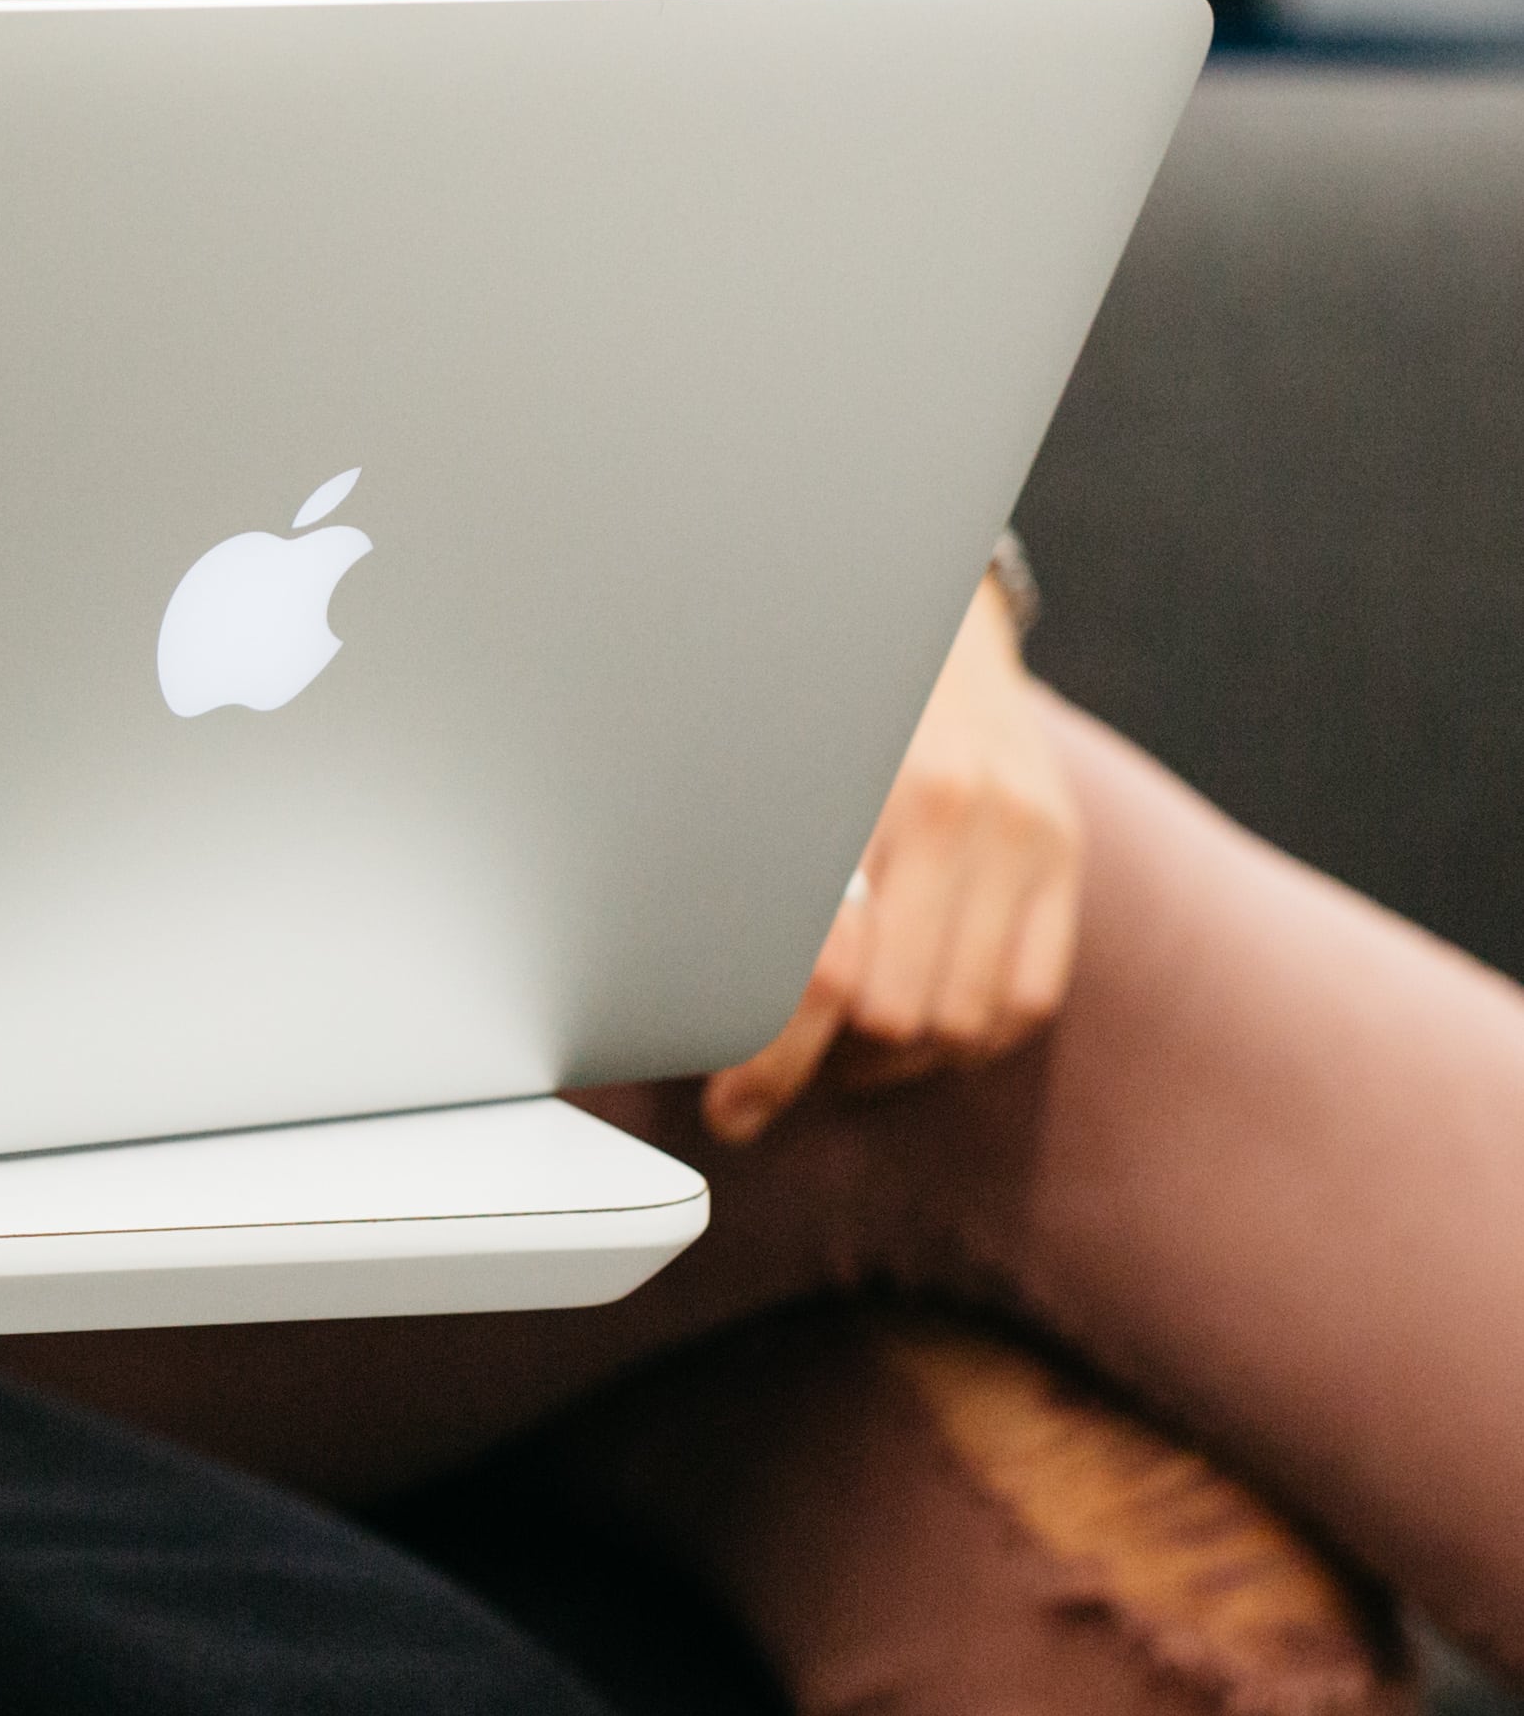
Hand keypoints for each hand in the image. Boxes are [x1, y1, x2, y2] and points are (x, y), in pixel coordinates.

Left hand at [699, 575, 1081, 1145]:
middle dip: (821, 1066)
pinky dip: (967, 1038)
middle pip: (892, 1011)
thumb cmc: (800, 698)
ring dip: (891, 1063)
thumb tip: (653, 992)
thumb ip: (720, 865)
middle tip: (767, 1079)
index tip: (728, 1109)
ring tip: (835, 1054)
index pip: (817, 968)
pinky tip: (913, 1032)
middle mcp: (949, 806)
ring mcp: (1020, 829)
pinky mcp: (1062, 848)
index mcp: (847, 785)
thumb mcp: (742, 759)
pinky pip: (1027, 999)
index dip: (765, 1061)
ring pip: (961, 1021)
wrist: (914, 606)